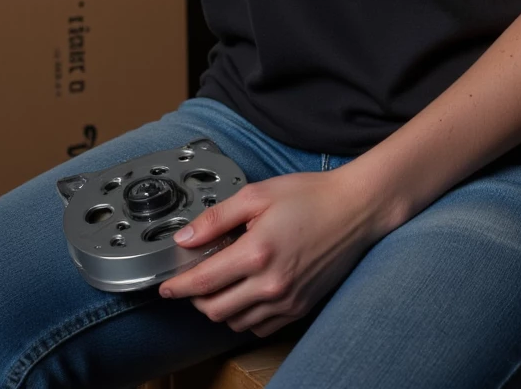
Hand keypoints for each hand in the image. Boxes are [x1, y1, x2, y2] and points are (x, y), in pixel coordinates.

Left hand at [157, 169, 380, 338]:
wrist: (354, 209)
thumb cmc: (309, 196)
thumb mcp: (258, 194)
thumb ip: (217, 217)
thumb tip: (185, 237)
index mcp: (257, 253)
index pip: (203, 282)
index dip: (178, 286)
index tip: (165, 286)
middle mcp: (271, 284)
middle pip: (214, 310)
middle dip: (196, 299)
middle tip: (192, 281)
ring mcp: (287, 300)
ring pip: (235, 322)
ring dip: (219, 309)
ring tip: (220, 284)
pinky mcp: (299, 308)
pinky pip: (260, 326)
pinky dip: (244, 316)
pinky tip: (245, 294)